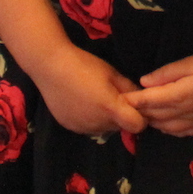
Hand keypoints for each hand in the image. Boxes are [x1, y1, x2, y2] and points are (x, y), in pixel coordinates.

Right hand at [28, 47, 147, 137]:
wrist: (51, 67)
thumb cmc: (85, 65)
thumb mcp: (112, 72)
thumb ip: (128, 87)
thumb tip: (141, 97)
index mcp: (111, 109)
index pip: (138, 126)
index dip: (141, 117)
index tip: (136, 106)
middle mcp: (99, 124)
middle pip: (120, 127)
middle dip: (122, 116)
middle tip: (113, 97)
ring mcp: (83, 128)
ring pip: (104, 128)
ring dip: (105, 119)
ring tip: (95, 98)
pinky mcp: (71, 127)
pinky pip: (88, 127)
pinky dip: (90, 119)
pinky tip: (82, 102)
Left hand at [126, 51, 192, 137]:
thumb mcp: (190, 62)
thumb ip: (166, 74)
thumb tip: (144, 82)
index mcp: (180, 95)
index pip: (149, 101)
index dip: (134, 101)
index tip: (121, 98)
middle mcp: (186, 113)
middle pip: (156, 117)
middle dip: (141, 113)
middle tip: (128, 108)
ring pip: (167, 128)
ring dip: (154, 123)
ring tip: (145, 116)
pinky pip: (182, 133)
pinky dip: (170, 130)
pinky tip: (167, 125)